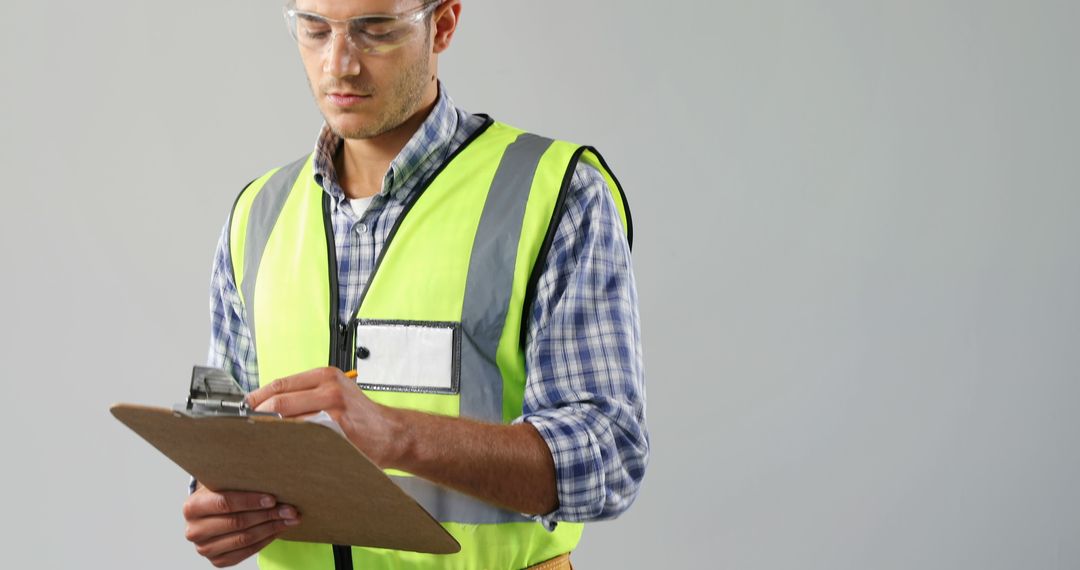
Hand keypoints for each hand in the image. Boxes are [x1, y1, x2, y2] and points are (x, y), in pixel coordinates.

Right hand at [182, 486, 299, 567]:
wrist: (210, 515)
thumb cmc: (221, 495)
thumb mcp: (223, 483)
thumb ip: (240, 480)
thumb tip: (273, 477)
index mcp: (192, 507)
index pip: (224, 503)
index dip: (250, 501)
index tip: (272, 498)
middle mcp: (194, 530)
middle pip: (237, 522)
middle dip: (268, 515)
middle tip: (290, 509)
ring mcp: (204, 548)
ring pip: (244, 539)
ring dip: (271, 528)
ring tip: (290, 519)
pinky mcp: (217, 561)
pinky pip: (246, 552)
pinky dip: (265, 540)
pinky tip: (278, 530)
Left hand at [246, 367, 403, 466]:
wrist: (393, 434)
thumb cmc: (362, 417)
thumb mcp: (336, 393)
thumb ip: (307, 395)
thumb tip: (267, 405)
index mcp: (325, 376)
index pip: (280, 384)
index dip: (257, 398)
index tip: (242, 409)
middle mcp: (329, 388)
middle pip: (279, 402)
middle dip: (258, 417)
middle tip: (245, 430)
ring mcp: (333, 409)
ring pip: (288, 421)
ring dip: (270, 433)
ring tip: (259, 442)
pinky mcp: (337, 431)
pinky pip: (303, 437)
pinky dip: (289, 444)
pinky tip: (282, 451)